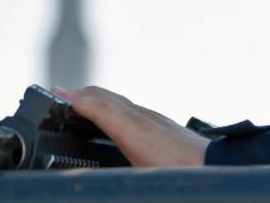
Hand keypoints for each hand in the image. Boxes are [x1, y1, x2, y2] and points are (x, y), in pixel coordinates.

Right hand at [51, 86, 209, 166]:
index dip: (73, 98)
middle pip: (105, 97)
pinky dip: (110, 105)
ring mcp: (152, 117)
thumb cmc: (181, 173)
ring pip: (117, 100)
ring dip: (94, 98)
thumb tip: (82, 176)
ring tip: (75, 102)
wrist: (217, 167)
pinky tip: (108, 117)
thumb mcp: (139, 175)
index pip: (97, 104)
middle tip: (55, 95)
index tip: (52, 91)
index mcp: (133, 128)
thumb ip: (108, 174)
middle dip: (78, 94)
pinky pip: (128, 107)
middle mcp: (142, 116)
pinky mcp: (160, 123)